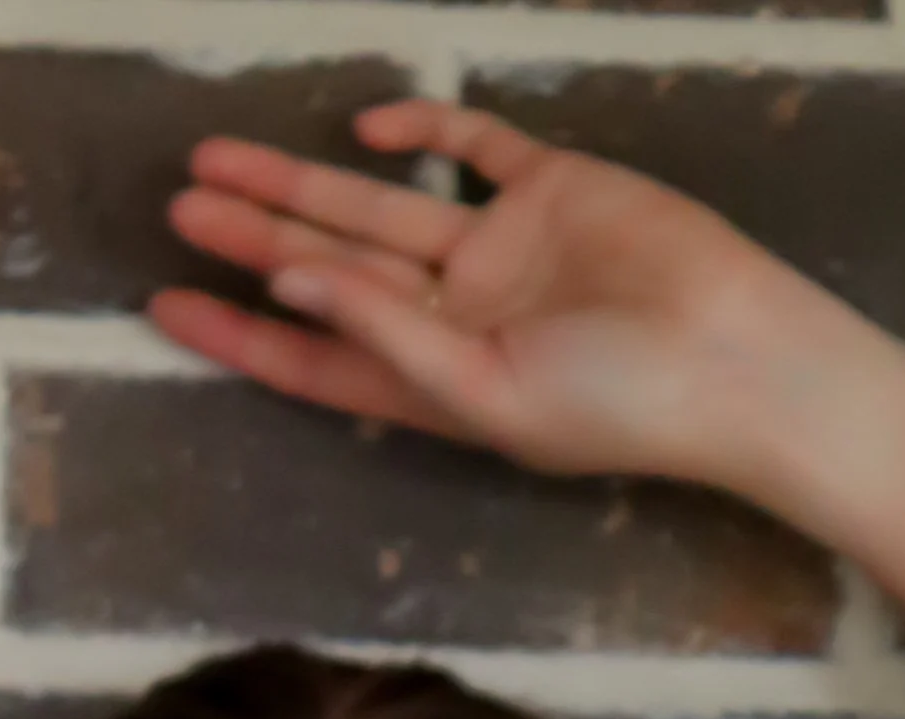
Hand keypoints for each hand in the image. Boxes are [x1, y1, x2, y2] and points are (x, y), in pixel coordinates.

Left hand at [152, 100, 788, 489]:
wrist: (739, 357)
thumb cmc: (620, 405)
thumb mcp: (489, 393)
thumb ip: (390, 338)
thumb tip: (294, 286)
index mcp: (438, 385)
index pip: (317, 360)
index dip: (240, 334)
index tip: (165, 306)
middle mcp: (457, 317)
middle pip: (332, 273)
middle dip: (254, 242)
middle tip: (178, 207)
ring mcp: (501, 251)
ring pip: (376, 209)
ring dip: (301, 186)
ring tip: (217, 165)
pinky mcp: (551, 189)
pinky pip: (472, 149)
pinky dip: (422, 134)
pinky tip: (365, 129)